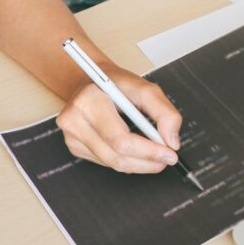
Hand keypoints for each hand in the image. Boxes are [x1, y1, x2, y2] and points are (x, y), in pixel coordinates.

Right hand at [56, 65, 182, 173]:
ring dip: (139, 164)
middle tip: (167, 159)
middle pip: (116, 156)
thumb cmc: (118, 84)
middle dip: (147, 162)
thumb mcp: (145, 88)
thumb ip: (164, 112)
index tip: (170, 154)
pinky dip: (126, 160)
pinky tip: (136, 150)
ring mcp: (71, 136)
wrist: (92, 81)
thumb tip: (171, 142)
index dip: (148, 151)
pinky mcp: (75, 147)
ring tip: (156, 156)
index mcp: (88, 101)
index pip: (120, 139)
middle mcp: (73, 120)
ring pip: (112, 163)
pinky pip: (106, 162)